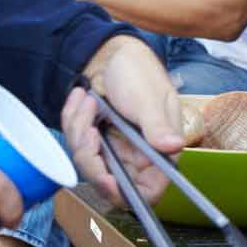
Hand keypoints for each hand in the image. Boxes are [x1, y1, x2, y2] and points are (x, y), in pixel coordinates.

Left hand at [63, 37, 183, 207]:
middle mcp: (137, 157)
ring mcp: (113, 150)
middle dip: (91, 156)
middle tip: (89, 129)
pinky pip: (74, 144)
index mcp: (159, 152)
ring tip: (87, 100)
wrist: (112, 52)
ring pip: (86, 162)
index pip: (148, 191)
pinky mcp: (93, 141)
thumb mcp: (149, 98)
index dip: (129, 193)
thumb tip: (174, 146)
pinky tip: (81, 98)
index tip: (108, 180)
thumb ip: (158, 125)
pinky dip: (72, 120)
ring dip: (79, 130)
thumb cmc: (139, 72)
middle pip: (108, 181)